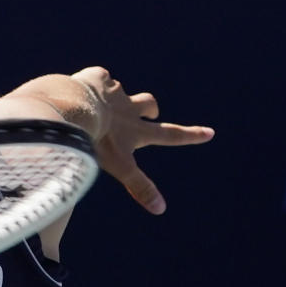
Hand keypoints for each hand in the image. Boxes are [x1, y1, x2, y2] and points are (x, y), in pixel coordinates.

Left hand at [71, 66, 214, 214]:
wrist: (76, 110)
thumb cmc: (98, 142)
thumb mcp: (120, 167)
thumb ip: (140, 187)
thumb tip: (161, 209)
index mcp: (137, 131)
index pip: (169, 135)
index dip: (189, 136)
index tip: (209, 133)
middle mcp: (129, 109)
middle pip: (148, 104)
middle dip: (152, 108)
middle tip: (151, 112)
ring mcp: (113, 92)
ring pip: (121, 90)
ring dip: (116, 96)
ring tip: (100, 104)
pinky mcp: (96, 79)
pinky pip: (98, 77)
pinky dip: (94, 82)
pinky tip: (82, 88)